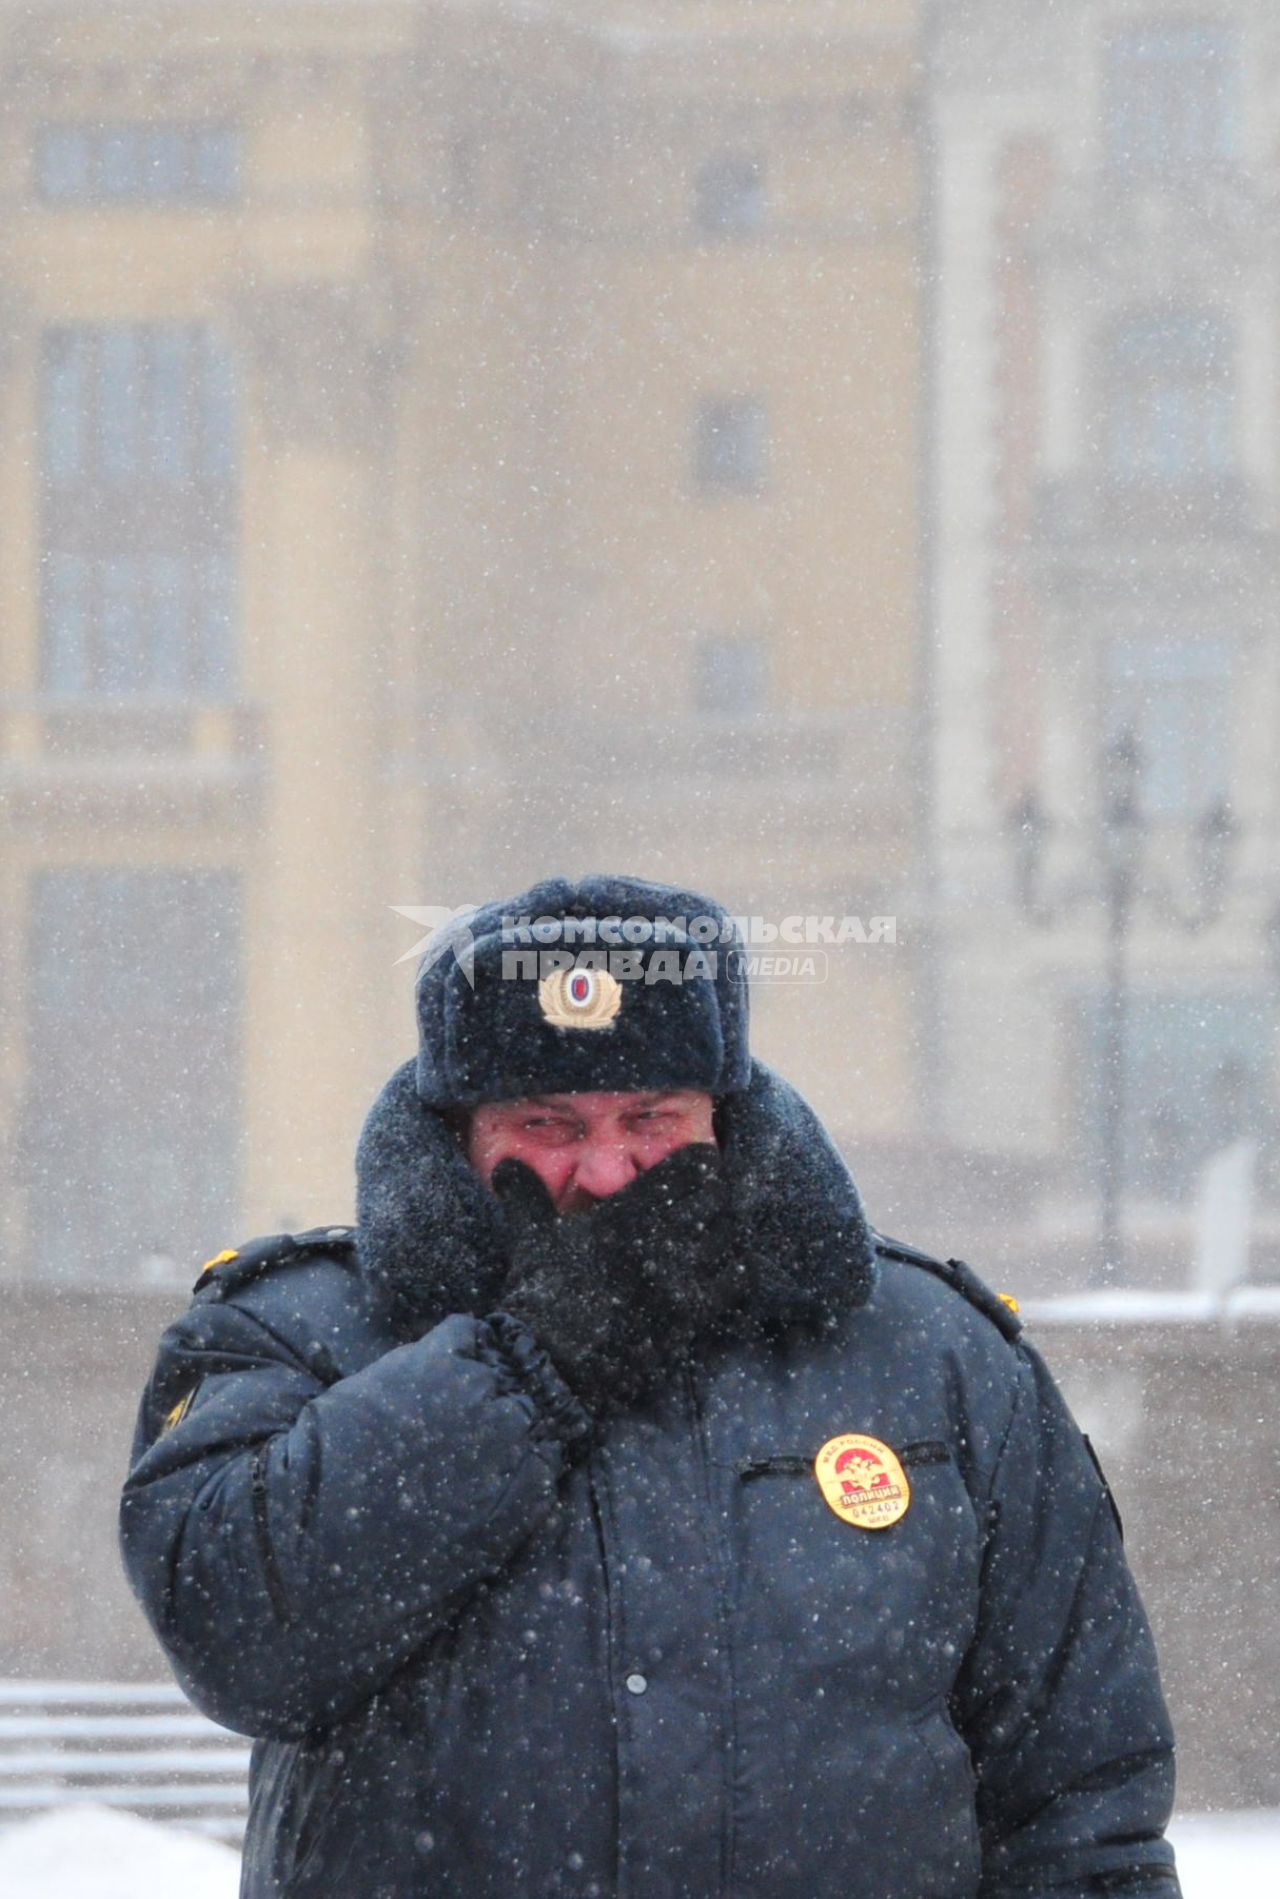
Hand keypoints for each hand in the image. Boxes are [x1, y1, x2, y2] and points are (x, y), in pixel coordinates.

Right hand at [491, 1145, 742, 1414]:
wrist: (552, 1359)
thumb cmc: (542, 1291)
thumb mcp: (530, 1235)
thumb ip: (525, 1193)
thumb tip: (506, 1164)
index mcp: (630, 1209)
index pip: (693, 1168)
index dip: (701, 1164)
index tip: (697, 1168)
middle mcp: (665, 1236)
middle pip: (719, 1198)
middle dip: (716, 1196)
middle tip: (706, 1201)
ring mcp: (683, 1275)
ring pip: (732, 1236)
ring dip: (727, 1232)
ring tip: (715, 1236)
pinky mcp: (693, 1313)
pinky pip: (736, 1280)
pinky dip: (734, 1271)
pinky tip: (720, 1273)